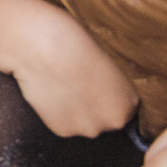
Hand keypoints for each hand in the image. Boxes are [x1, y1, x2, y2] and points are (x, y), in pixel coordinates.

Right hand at [0, 0, 137, 137]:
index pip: (129, 104)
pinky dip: (59, 109)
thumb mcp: (108, 51)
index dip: (113, 89)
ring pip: (86, 121)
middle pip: (109, 116)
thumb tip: (116, 81)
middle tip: (80, 77)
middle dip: (97, 101)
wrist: (35, 42)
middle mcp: (113, 121)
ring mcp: (85, 128)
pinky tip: (52, 88)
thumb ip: (118, 75)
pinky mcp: (61, 130)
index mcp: (130, 100)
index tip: (100, 75)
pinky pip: (65, 122)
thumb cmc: (72, 36)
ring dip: (78, 107)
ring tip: (64, 81)